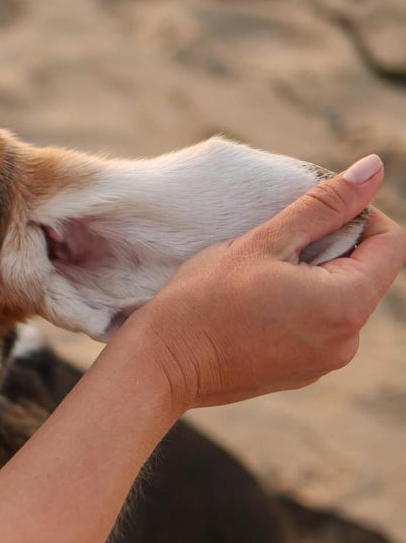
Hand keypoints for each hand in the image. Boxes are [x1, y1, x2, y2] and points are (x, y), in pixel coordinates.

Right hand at [120, 154, 405, 410]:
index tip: (312, 213)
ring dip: (311, 276)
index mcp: (346, 305)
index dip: (359, 215)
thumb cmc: (204, 300)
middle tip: (275, 245)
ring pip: (338, 299)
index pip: (391, 243)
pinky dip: (297, 306)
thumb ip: (324, 204)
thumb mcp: (265, 240)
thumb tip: (373, 168)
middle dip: (330, 248)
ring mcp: (324, 362)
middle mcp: (347, 341)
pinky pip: (318, 326)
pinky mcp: (301, 373)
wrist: (160, 365)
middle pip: (365, 272)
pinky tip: (253, 305)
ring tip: (259, 278)